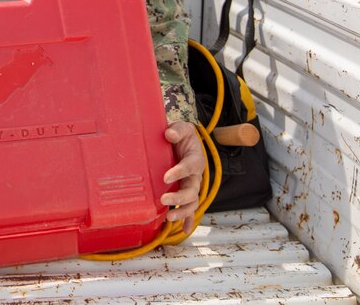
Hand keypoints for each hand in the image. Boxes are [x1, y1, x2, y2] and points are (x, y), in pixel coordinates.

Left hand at [161, 120, 204, 235]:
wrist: (183, 141)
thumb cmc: (181, 135)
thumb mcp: (181, 128)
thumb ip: (177, 130)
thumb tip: (169, 134)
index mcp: (195, 159)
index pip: (190, 166)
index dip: (179, 172)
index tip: (166, 177)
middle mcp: (196, 175)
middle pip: (192, 190)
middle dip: (179, 197)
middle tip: (163, 199)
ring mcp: (191, 186)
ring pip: (192, 202)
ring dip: (182, 211)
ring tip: (169, 217)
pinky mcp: (186, 192)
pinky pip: (189, 209)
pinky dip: (188, 220)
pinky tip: (183, 230)